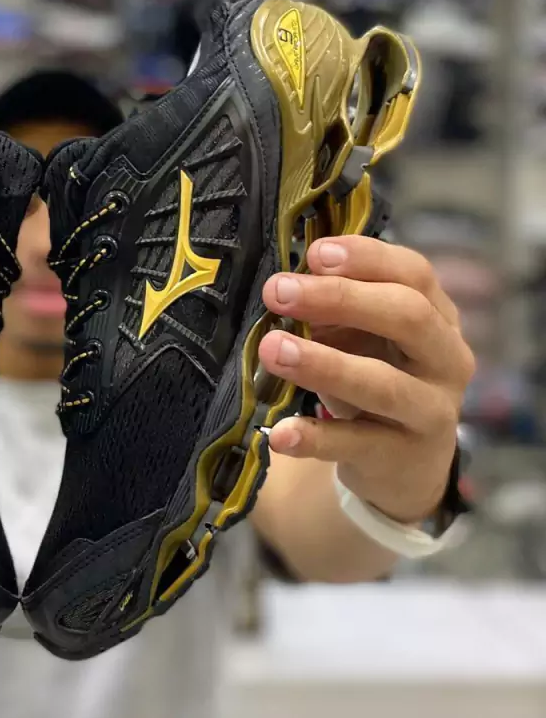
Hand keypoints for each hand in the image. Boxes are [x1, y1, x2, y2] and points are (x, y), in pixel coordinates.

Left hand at [257, 235, 474, 523]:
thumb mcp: (362, 338)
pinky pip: (355, 444)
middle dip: (340, 298)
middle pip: (407, 317)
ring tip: (271, 349)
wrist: (405, 465)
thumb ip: (335, 309)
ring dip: (323, 363)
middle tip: (278, 291)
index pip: (414, 274)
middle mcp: (445, 360)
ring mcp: (430, 412)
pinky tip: (279, 433)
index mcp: (437, 317)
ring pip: (383, 384)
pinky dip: (314, 438)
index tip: (315, 253)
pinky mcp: (401, 458)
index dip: (366, 258)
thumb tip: (284, 284)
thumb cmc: (377, 378)